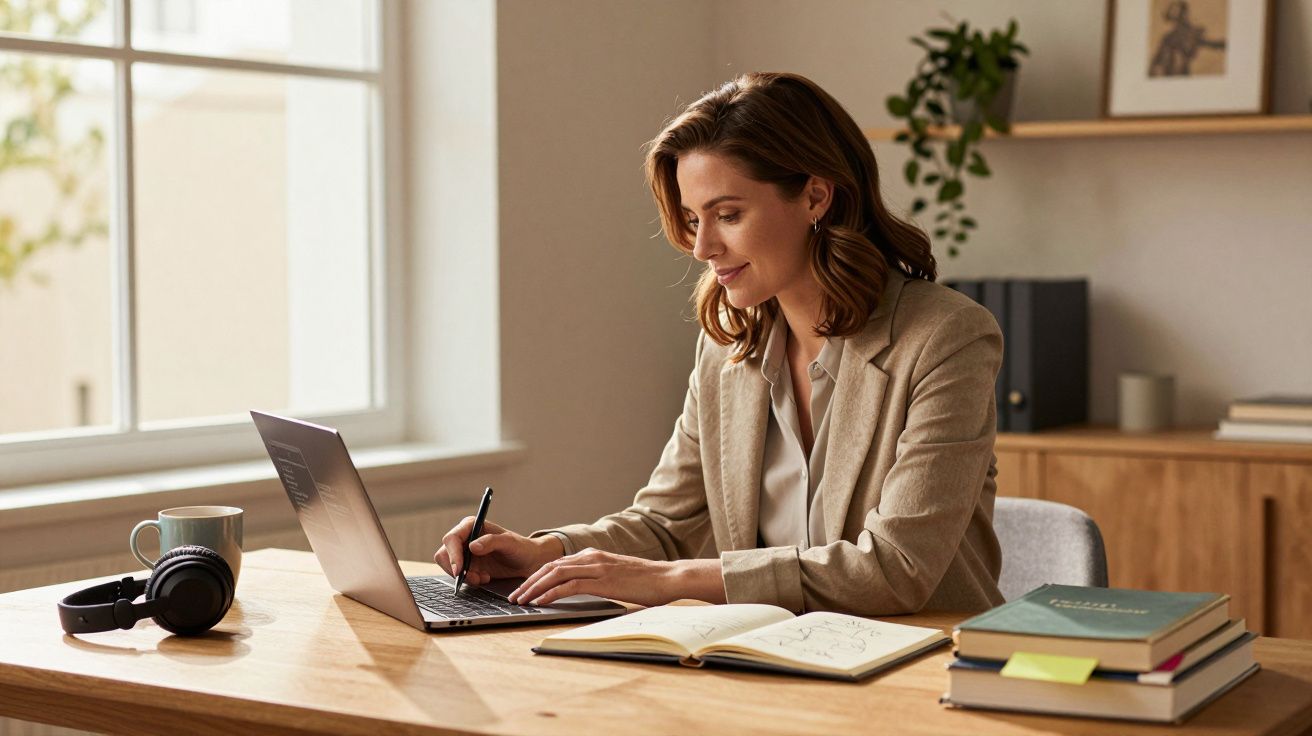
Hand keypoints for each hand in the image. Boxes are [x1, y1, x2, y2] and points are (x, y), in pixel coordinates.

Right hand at [432, 518, 561, 585]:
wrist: (527, 562)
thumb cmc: (521, 548)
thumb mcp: (510, 543)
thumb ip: (492, 541)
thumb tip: (472, 546)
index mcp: (471, 526)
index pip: (451, 539)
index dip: (452, 554)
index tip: (460, 570)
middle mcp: (465, 538)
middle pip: (444, 554)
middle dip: (456, 568)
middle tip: (472, 578)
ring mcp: (464, 553)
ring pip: (450, 567)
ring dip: (464, 576)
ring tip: (483, 578)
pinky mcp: (468, 566)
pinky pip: (459, 576)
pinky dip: (470, 580)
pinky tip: (485, 578)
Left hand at [507, 548, 679, 606]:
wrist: (668, 577)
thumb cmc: (646, 581)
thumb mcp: (616, 576)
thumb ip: (598, 578)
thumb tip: (583, 591)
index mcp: (592, 555)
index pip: (556, 564)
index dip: (536, 576)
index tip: (524, 589)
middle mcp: (590, 557)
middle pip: (549, 567)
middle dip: (528, 582)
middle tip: (514, 597)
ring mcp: (596, 566)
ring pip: (554, 574)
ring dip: (534, 588)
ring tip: (521, 601)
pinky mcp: (602, 580)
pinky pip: (569, 586)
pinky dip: (551, 593)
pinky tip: (540, 602)